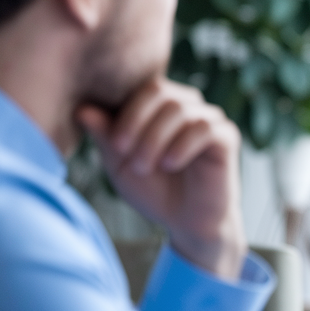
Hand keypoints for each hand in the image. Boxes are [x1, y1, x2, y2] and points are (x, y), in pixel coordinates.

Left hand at [77, 78, 245, 278]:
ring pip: (180, 109)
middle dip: (138, 122)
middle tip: (125, 153)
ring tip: (144, 167)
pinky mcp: (227, 137)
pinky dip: (182, 145)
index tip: (115, 145)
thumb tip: (81, 109)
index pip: (142, 88)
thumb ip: (106, 136)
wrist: (187, 222)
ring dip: (155, 139)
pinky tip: (170, 165)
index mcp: (161, 106)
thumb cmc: (154, 190)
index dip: (125, 112)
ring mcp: (210, 119)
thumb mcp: (120, 164)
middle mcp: (188, 105)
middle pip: (160, 90)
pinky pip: (205, 128)